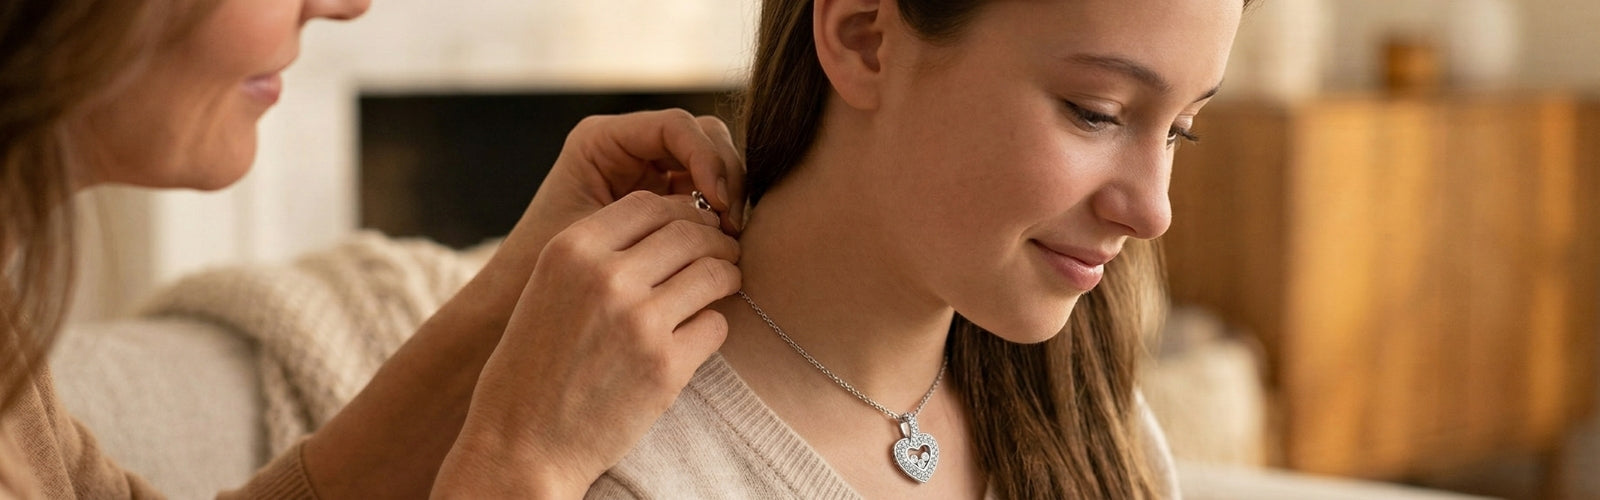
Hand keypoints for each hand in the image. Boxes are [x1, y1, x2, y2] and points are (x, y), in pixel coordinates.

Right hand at [295, 110, 745, 499]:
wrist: (521, 446)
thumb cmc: (533, 368)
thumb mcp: (547, 290)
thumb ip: (595, 255)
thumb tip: (666, 224)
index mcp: (571, 250)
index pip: (650, 205)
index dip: (680, 212)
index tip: (692, 228)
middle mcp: (606, 277)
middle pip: (690, 231)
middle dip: (715, 239)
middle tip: (724, 253)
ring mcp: (640, 321)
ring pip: (714, 272)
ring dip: (727, 276)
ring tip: (724, 285)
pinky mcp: (666, 366)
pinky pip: (716, 326)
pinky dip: (713, 328)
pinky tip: (696, 337)